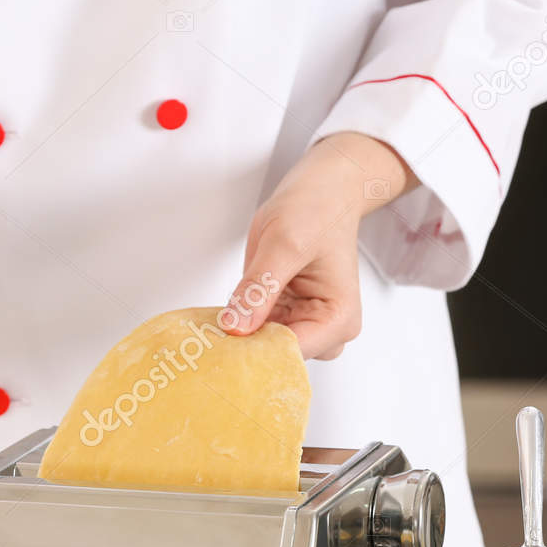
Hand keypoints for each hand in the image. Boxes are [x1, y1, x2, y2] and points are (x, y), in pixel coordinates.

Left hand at [227, 132, 414, 359]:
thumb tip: (235, 327)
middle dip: (245, 348)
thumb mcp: (283, 244)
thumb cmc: (317, 209)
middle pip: (278, 357)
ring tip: (213, 327)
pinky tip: (223, 316)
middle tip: (208, 340)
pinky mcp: (286, 314)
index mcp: (338, 318)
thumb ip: (259, 289)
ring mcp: (306, 323)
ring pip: (265, 347)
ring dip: (239, 338)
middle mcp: (327, 329)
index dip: (254, 353)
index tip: (218, 349)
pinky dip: (239, 325)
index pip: (291, 354)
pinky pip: (258, 331)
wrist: (324, 190)